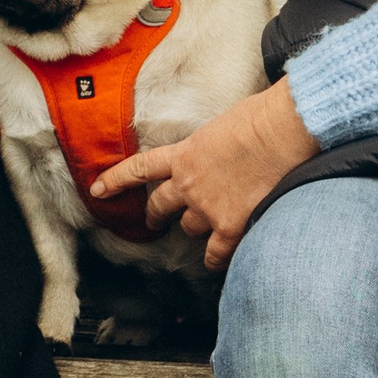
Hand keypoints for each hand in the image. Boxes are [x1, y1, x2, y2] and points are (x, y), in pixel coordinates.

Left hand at [93, 78, 319, 270]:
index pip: (140, 169)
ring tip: (210, 226)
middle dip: (155, 214)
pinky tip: (219, 261)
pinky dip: (216, 259)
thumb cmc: (260, 117)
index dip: (116, 180)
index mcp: (184, 153)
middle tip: (154, 221)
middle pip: (160, 205)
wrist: (279, 131)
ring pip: (189, 228)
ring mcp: (207, 207)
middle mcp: (188, 183)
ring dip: (197, 227)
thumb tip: (225, 153)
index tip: (98, 189)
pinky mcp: (230, 226)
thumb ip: (213, 145)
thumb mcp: (223, 124)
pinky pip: (215, 253)